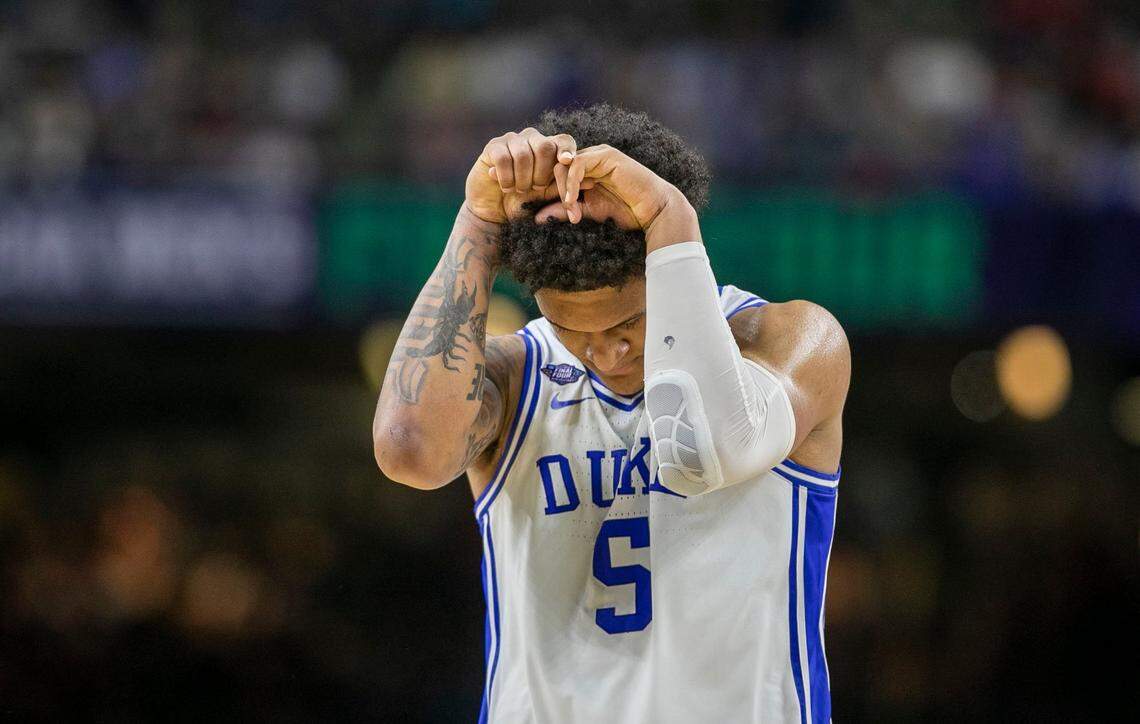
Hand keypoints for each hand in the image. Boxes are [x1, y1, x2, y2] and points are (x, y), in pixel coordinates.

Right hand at [465, 128, 577, 223]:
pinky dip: (507, 177)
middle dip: (542, 173)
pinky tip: (506, 187)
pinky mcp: (493, 147)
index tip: (567, 162)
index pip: (563, 140)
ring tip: (519, 190)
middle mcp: (531, 139)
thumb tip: (592, 182)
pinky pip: (503, 158)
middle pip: (545, 146)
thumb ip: (565, 188)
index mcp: (548, 148)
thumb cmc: (523, 203)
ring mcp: (511, 140)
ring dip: (523, 179)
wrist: (494, 212)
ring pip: (524, 154)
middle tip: (535, 188)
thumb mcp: (547, 197)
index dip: (566, 149)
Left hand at [535, 144, 700, 249]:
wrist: (654, 212)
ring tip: (572, 211)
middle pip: (556, 168)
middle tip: (569, 215)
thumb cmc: (627, 213)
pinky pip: (577, 164)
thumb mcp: (588, 212)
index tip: (549, 214)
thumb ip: (564, 211)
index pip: (556, 175)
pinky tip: (573, 201)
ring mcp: (598, 155)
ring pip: (564, 165)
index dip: (549, 193)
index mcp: (585, 171)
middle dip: (554, 192)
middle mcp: (591, 159)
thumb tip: (536, 217)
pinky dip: (571, 184)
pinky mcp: (605, 155)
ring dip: (563, 189)